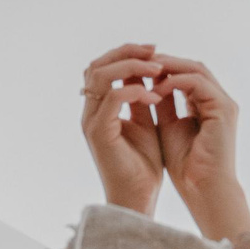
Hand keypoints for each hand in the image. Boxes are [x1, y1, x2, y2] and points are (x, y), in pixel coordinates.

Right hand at [78, 43, 165, 216]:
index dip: (127, 54)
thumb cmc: (143, 166)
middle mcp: (91, 112)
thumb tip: (150, 71)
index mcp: (99, 108)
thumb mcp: (145, 122)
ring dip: (132, 66)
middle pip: (97, 64)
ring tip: (158, 69)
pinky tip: (154, 96)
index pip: (103, 67)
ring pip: (102, 75)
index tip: (155, 51)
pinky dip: (135, 91)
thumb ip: (141, 97)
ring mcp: (92, 121)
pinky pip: (113, 98)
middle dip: (128, 52)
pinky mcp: (100, 132)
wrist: (138, 198)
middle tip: (155, 50)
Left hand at [152, 55, 249, 240]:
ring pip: (196, 70)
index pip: (187, 76)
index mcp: (209, 106)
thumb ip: (163, 105)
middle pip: (192, 67)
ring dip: (169, 67)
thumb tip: (146, 85)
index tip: (138, 70)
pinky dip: (175, 81)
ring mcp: (224, 103)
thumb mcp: (168, 128)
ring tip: (145, 70)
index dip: (163, 70)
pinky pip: (196, 83)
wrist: (202, 188)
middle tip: (139, 61)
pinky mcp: (223, 109)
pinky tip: (156, 87)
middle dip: (165, 62)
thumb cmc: (186, 167)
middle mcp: (219, 101)